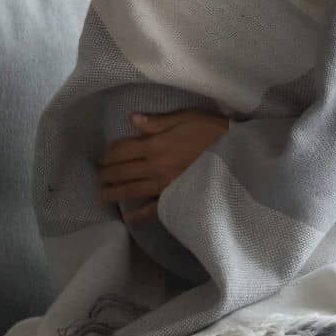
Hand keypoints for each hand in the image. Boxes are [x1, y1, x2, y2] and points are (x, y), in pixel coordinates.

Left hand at [98, 109, 229, 225]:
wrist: (237, 153)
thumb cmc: (213, 131)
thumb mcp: (186, 118)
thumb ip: (158, 121)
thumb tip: (132, 120)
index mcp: (155, 146)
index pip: (122, 150)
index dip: (110, 152)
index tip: (103, 156)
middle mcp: (155, 167)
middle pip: (122, 171)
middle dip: (106, 172)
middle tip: (98, 175)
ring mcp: (164, 185)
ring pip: (131, 190)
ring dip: (114, 192)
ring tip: (101, 194)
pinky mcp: (176, 197)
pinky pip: (154, 209)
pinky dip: (140, 215)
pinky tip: (130, 217)